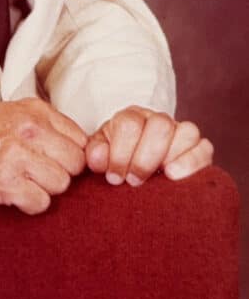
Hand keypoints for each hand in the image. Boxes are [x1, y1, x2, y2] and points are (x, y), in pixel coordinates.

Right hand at [0, 98, 85, 213]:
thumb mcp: (11, 112)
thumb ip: (44, 125)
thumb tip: (78, 147)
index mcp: (34, 110)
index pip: (80, 139)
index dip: (70, 155)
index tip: (56, 161)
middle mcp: (30, 129)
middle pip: (75, 164)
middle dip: (60, 172)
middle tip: (37, 173)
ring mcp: (18, 156)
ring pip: (61, 185)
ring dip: (44, 189)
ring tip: (22, 181)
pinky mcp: (5, 183)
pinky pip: (41, 203)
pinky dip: (29, 204)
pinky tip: (13, 193)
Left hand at [85, 106, 212, 186]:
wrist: (136, 169)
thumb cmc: (116, 161)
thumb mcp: (101, 155)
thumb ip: (95, 154)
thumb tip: (98, 158)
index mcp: (131, 117)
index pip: (129, 124)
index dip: (121, 153)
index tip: (114, 177)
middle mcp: (157, 120)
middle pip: (159, 126)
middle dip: (144, 158)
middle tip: (133, 181)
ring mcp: (180, 132)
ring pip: (186, 132)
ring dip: (170, 157)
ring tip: (158, 178)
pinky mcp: (200, 149)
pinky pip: (204, 148)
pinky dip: (192, 161)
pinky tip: (175, 176)